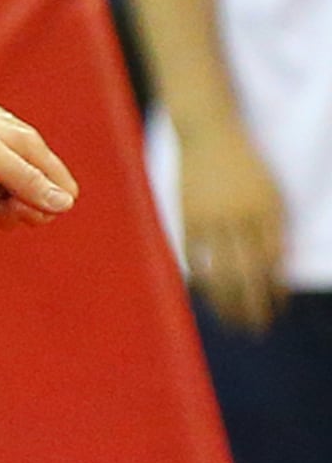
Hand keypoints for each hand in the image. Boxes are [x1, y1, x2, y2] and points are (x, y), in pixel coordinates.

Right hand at [174, 111, 290, 330]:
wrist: (209, 133)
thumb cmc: (245, 165)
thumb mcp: (270, 194)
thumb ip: (272, 230)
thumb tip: (274, 270)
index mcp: (265, 211)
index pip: (273, 263)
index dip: (275, 292)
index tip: (277, 310)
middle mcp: (238, 217)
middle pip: (245, 274)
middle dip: (251, 306)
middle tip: (256, 328)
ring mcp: (209, 218)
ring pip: (218, 271)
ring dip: (225, 301)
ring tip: (230, 321)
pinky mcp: (186, 216)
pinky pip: (192, 255)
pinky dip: (198, 277)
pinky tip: (204, 293)